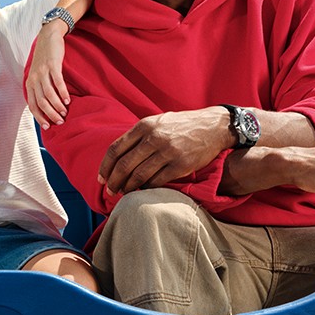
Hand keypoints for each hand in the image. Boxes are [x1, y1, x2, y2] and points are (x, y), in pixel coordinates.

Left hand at [26, 20, 71, 127]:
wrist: (48, 37)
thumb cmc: (45, 59)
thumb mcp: (38, 74)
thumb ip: (40, 88)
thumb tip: (47, 106)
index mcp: (29, 83)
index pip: (32, 105)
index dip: (40, 117)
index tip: (48, 127)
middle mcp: (34, 79)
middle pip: (41, 102)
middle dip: (51, 114)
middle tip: (60, 121)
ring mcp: (43, 72)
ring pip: (49, 94)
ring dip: (57, 105)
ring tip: (65, 112)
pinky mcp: (52, 65)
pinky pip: (57, 82)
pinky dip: (63, 92)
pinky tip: (68, 99)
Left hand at [100, 108, 234, 194]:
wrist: (213, 127)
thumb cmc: (182, 125)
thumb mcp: (158, 121)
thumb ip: (139, 135)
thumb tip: (117, 155)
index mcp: (144, 126)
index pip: (115, 149)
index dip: (105, 166)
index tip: (101, 178)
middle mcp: (154, 138)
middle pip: (124, 165)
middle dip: (113, 181)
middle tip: (110, 191)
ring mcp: (167, 152)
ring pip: (139, 176)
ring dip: (128, 188)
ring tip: (124, 193)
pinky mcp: (180, 166)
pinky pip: (156, 182)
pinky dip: (146, 188)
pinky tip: (142, 191)